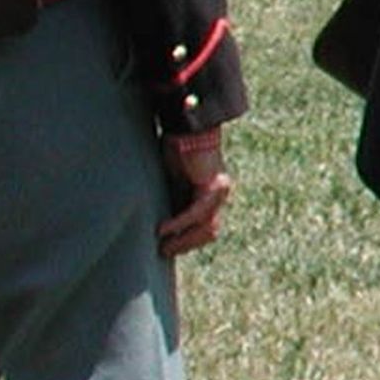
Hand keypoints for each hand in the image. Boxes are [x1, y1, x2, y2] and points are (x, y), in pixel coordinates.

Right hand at [157, 130, 231, 256]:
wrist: (186, 128)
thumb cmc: (176, 151)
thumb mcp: (173, 181)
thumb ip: (173, 200)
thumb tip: (159, 228)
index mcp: (212, 196)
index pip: (205, 228)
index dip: (187, 242)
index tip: (167, 250)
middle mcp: (220, 195)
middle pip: (208, 232)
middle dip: (185, 245)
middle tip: (163, 252)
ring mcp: (220, 192)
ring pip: (205, 226)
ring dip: (183, 239)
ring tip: (163, 246)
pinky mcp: (212, 186)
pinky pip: (196, 212)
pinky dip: (179, 223)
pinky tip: (162, 230)